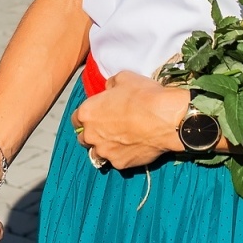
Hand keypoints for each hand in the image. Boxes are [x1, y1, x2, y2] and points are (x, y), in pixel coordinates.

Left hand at [71, 71, 188, 169]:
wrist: (166, 119)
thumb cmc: (143, 96)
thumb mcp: (123, 78)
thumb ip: (110, 85)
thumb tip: (109, 89)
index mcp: (87, 113)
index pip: (76, 119)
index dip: (86, 117)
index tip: (96, 115)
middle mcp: (91, 135)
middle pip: (84, 139)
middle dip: (93, 135)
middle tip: (109, 129)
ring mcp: (105, 151)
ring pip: (97, 154)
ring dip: (104, 148)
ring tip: (119, 142)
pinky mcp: (120, 163)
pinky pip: (116, 161)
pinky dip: (122, 156)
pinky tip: (134, 148)